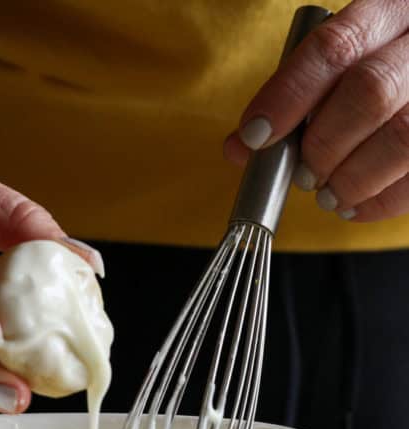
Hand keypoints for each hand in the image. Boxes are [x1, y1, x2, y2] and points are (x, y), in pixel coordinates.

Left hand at [224, 0, 408, 222]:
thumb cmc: (380, 69)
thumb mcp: (344, 62)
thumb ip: (293, 97)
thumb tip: (238, 147)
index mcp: (392, 10)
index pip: (334, 47)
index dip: (288, 95)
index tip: (256, 134)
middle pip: (369, 93)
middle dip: (323, 145)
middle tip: (304, 175)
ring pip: (402, 138)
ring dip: (352, 179)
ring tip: (329, 195)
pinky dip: (380, 202)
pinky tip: (354, 206)